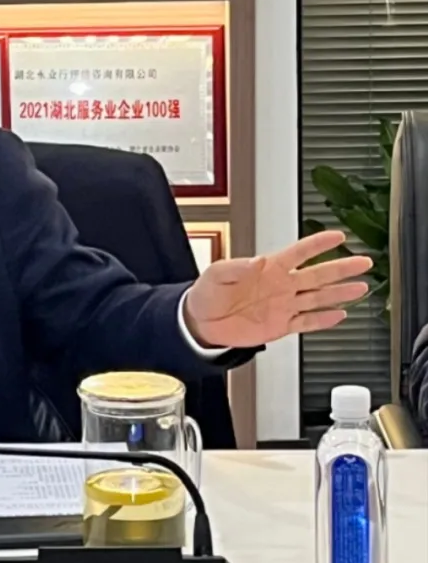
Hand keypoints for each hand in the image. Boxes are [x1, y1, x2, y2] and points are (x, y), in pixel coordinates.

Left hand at [183, 230, 372, 348]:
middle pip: (318, 275)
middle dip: (341, 268)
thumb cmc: (206, 294)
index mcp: (267, 269)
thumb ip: (238, 267)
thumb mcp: (216, 274)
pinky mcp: (280, 325)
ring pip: (318, 297)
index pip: (298, 253)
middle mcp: (280, 285)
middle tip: (363, 262)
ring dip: (339, 293)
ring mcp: (283, 305)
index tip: (337, 236)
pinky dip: (324, 320)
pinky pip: (307, 322)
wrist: (200, 322)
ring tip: (361, 287)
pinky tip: (340, 315)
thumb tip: (257, 261)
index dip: (318, 245)